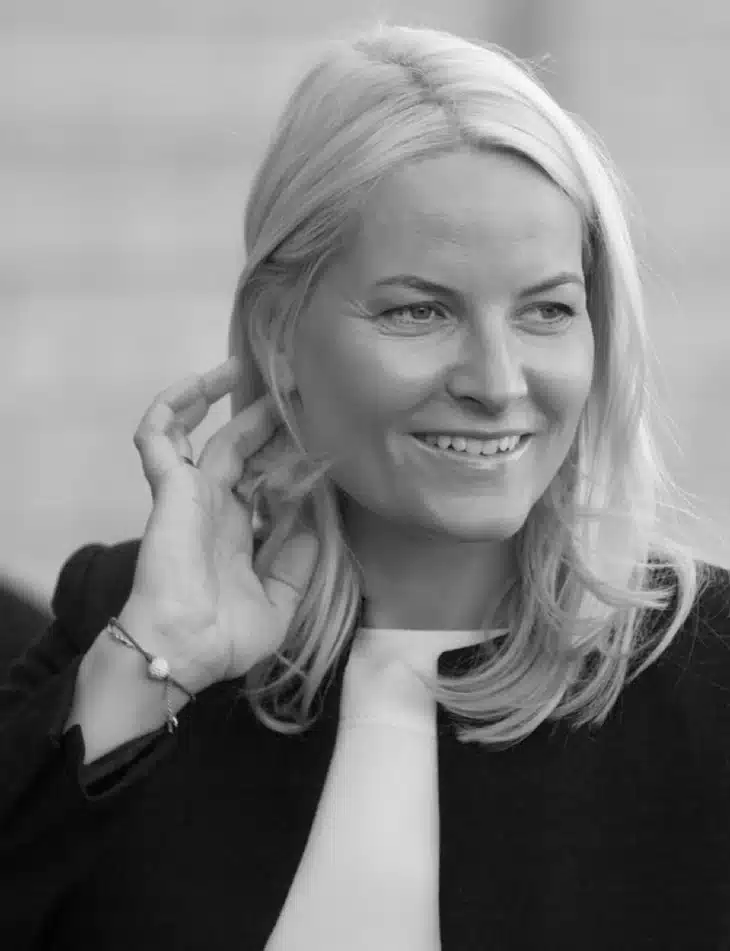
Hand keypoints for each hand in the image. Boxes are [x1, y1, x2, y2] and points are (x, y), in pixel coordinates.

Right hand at [121, 356, 317, 694]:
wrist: (184, 651)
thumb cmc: (225, 638)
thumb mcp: (279, 603)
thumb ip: (296, 563)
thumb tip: (314, 524)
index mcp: (236, 532)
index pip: (263, 478)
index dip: (287, 454)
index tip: (320, 434)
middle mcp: (212, 506)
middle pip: (239, 446)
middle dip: (265, 418)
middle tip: (295, 389)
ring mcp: (188, 494)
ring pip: (198, 430)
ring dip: (217, 397)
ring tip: (242, 367)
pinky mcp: (168, 488)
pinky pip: (157, 435)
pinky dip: (172, 406)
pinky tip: (200, 382)